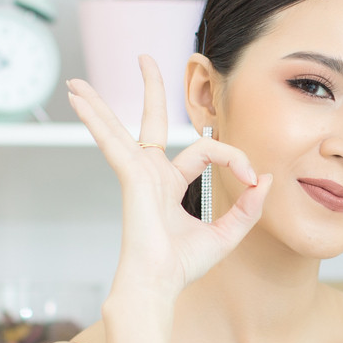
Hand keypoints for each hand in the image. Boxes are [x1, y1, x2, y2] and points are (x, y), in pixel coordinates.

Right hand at [68, 55, 270, 303]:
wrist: (160, 284)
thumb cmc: (183, 265)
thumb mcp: (227, 233)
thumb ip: (248, 206)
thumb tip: (265, 178)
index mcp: (170, 183)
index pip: (207, 150)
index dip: (235, 158)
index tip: (253, 179)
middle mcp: (151, 173)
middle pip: (151, 120)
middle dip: (150, 88)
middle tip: (144, 58)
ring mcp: (137, 173)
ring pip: (121, 126)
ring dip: (100, 102)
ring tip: (78, 81)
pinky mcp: (129, 176)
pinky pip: (112, 140)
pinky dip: (95, 119)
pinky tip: (77, 101)